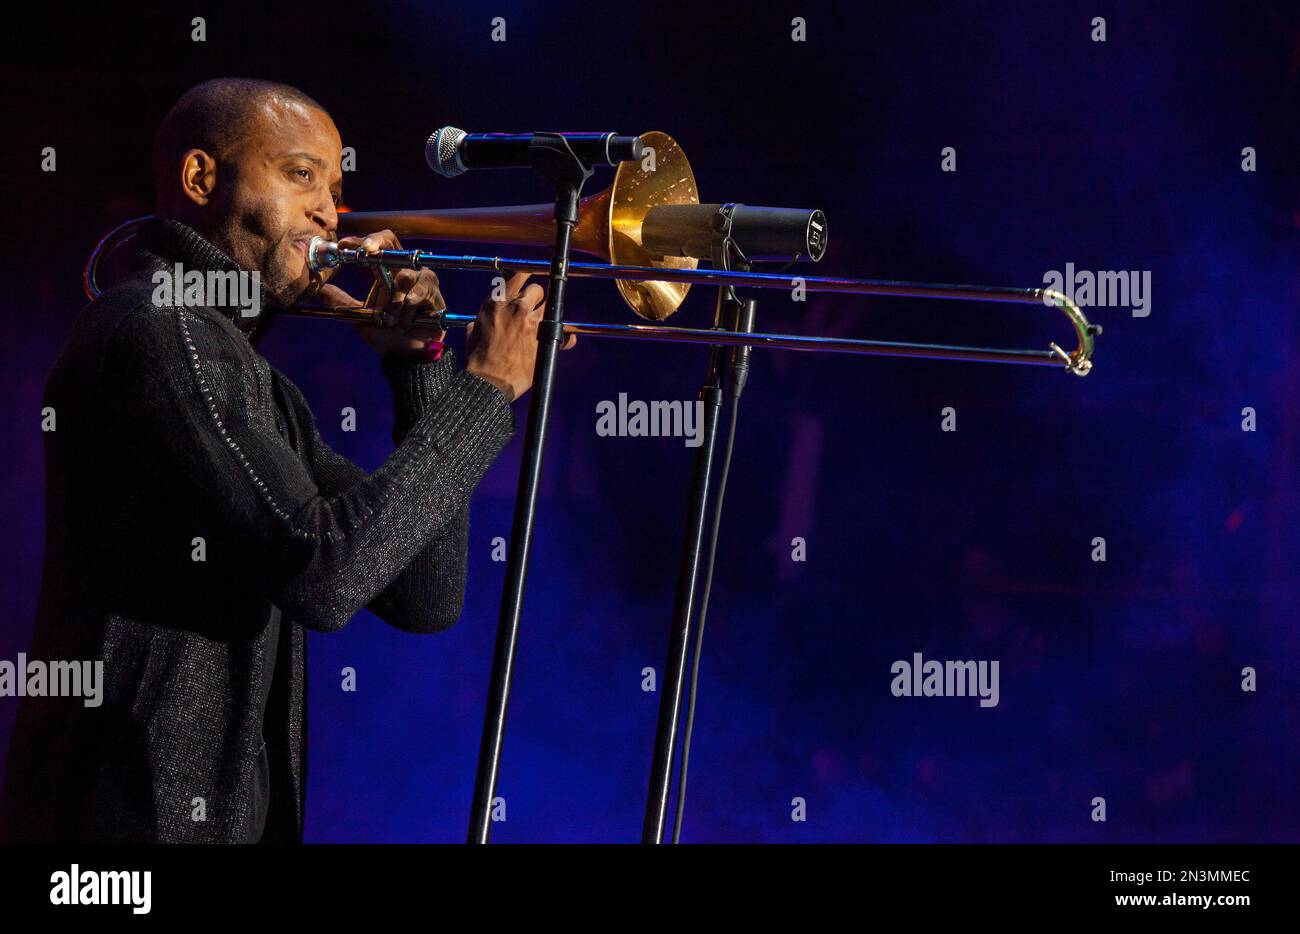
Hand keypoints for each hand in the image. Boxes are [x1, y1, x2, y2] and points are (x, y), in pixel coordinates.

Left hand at [330, 229, 446, 357]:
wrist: (407, 357)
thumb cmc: (388, 336)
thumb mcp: (361, 317)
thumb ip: (343, 302)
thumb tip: (321, 290)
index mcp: (388, 273)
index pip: (377, 247)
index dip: (361, 240)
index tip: (343, 245)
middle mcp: (406, 272)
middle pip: (393, 243)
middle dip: (378, 243)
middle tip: (366, 250)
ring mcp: (423, 281)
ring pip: (405, 275)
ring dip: (393, 299)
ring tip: (390, 319)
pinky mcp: (435, 295)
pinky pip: (417, 296)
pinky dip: (406, 313)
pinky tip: (404, 325)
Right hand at [464, 272, 576, 401]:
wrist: (488, 382)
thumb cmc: (478, 359)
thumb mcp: (474, 331)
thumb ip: (482, 318)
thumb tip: (481, 318)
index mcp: (497, 303)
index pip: (517, 274)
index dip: (525, 274)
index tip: (529, 276)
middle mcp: (517, 309)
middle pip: (537, 289)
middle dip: (535, 297)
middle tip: (531, 309)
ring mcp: (533, 324)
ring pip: (551, 306)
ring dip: (548, 315)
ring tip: (544, 325)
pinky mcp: (545, 340)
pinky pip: (565, 332)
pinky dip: (567, 337)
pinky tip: (565, 340)